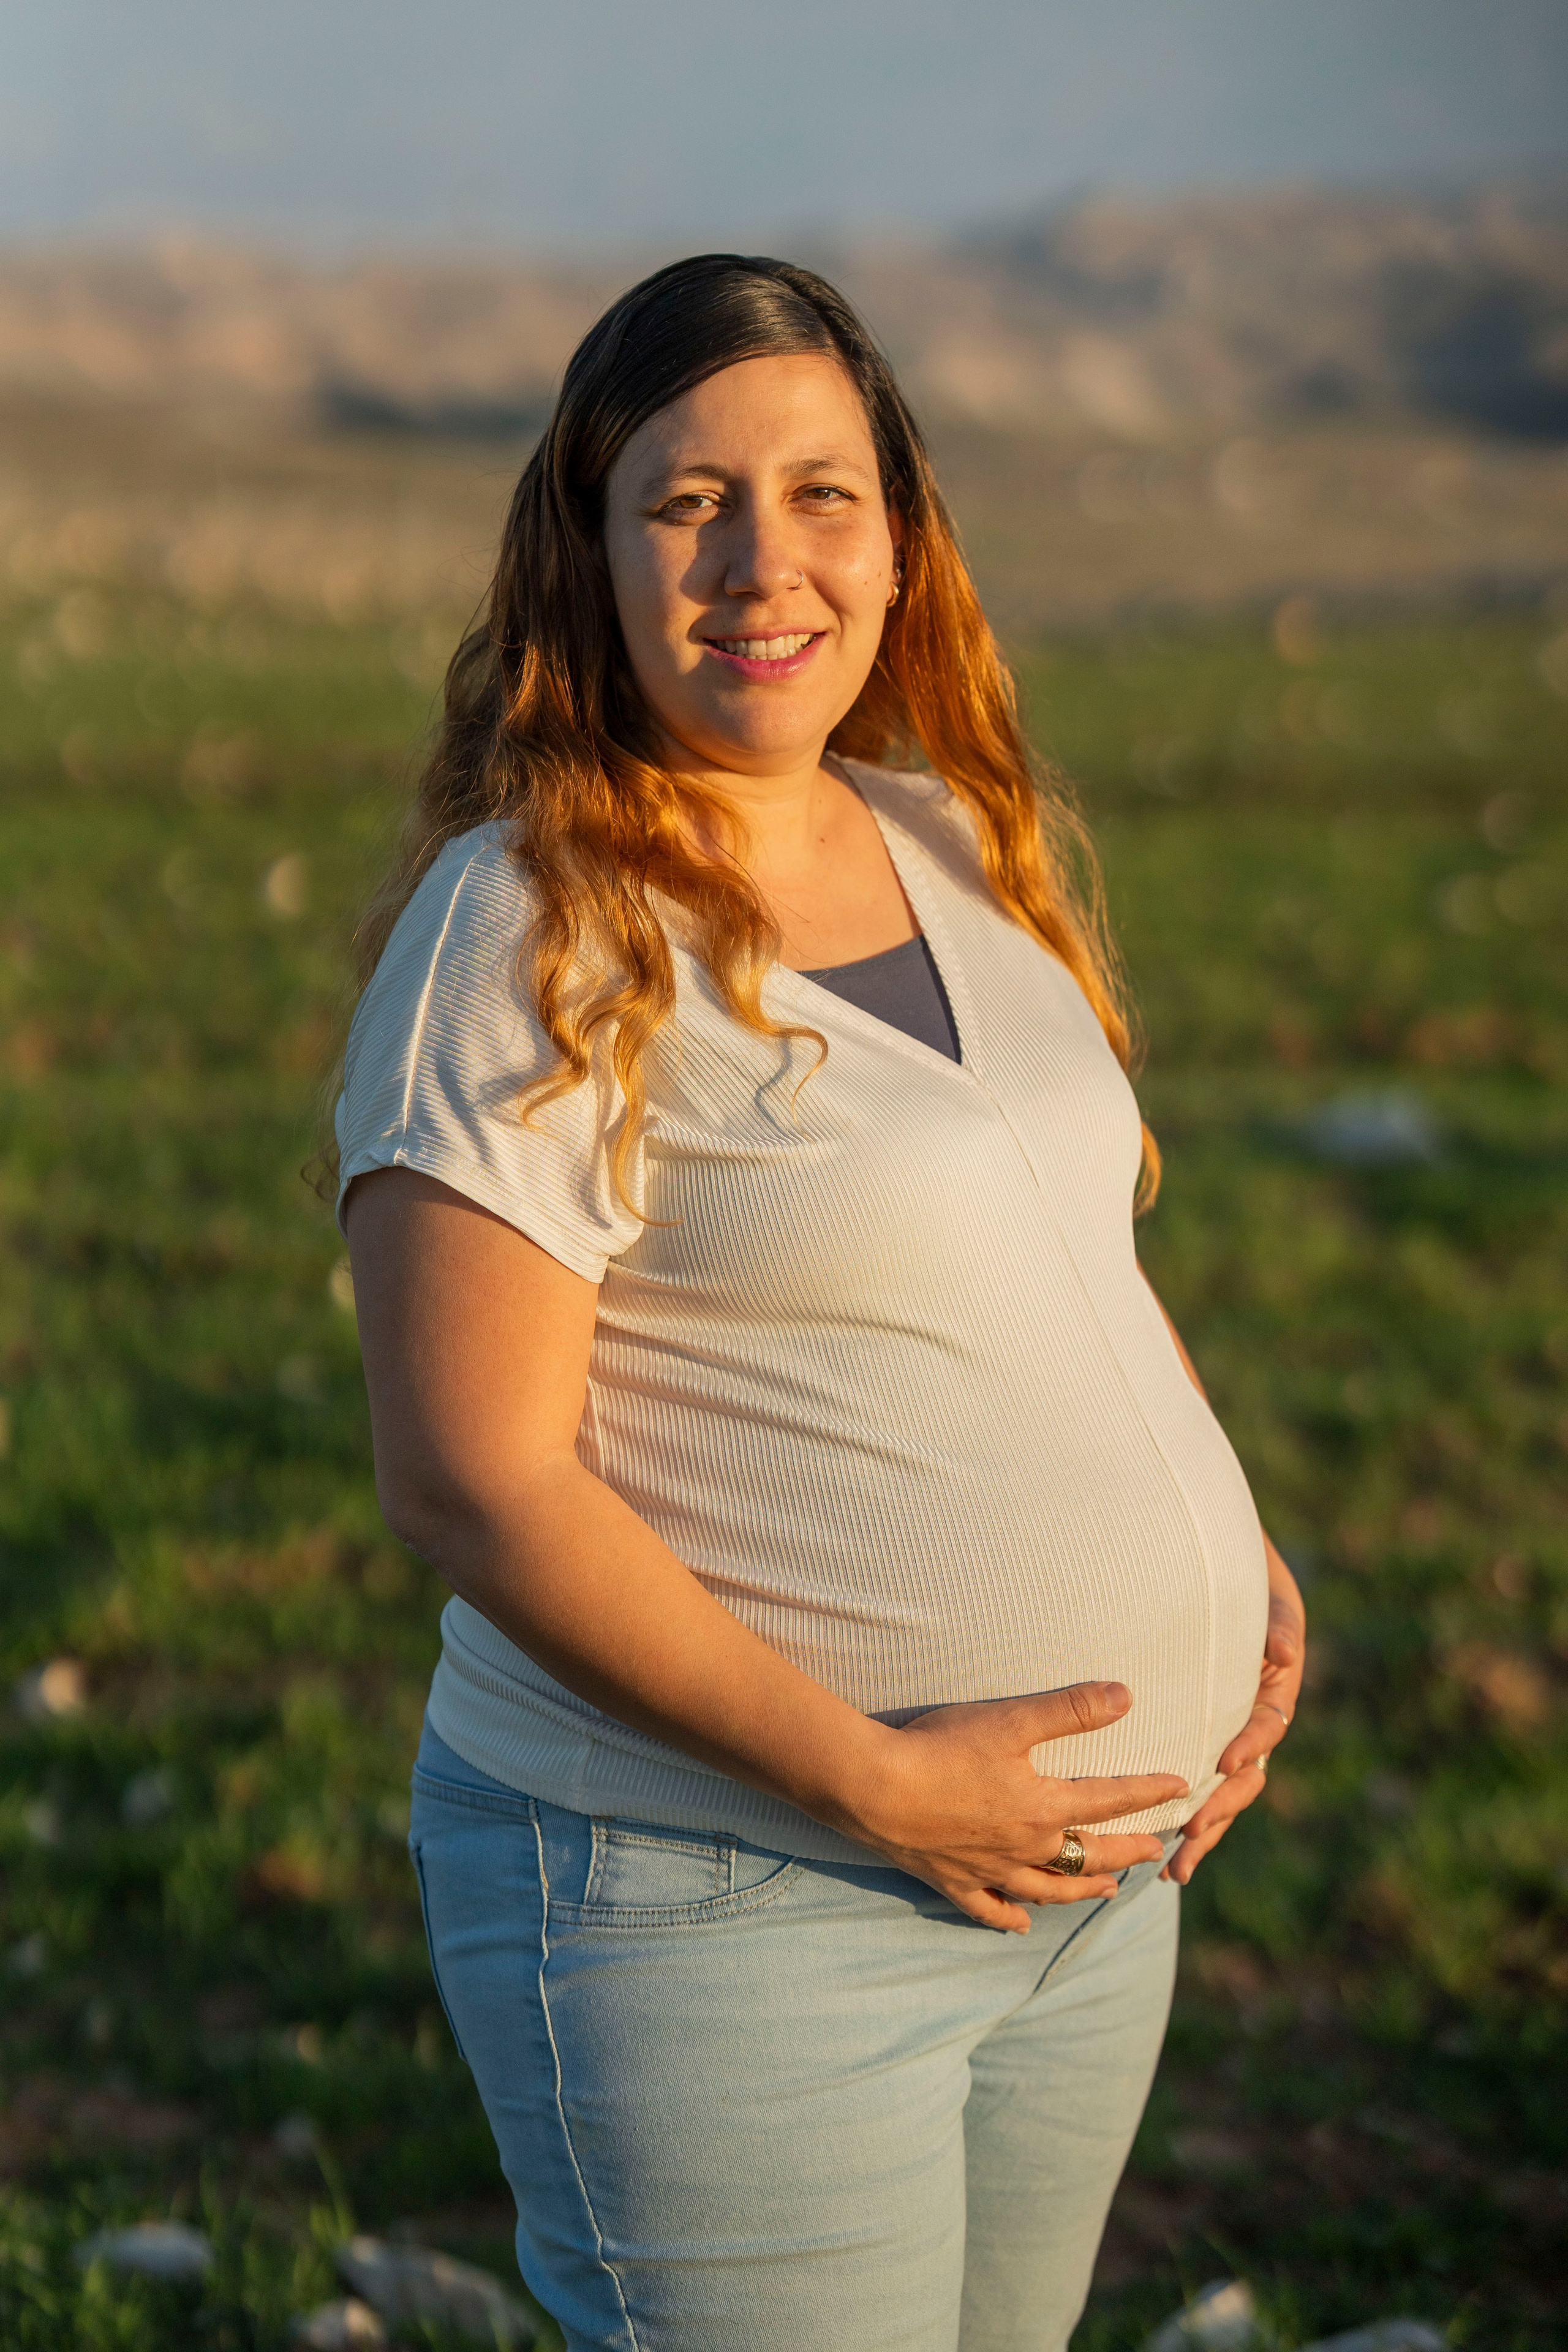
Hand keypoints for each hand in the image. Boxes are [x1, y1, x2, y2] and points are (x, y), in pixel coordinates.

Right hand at [849, 1681, 1188, 1933]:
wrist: (874, 1790)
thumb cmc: (941, 1749)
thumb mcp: (1010, 1720)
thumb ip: (1070, 1709)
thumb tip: (1127, 1696)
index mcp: (1044, 1807)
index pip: (1111, 1799)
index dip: (1149, 1791)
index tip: (1182, 1788)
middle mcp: (1025, 1848)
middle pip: (1089, 1854)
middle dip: (1126, 1852)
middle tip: (1155, 1853)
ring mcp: (990, 1871)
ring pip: (1049, 1889)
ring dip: (1083, 1889)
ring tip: (1108, 1892)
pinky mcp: (954, 1882)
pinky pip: (990, 1910)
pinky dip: (1010, 1918)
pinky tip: (1023, 1926)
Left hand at [1164, 1537, 1305, 1885]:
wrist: (1219, 1569)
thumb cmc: (1246, 1576)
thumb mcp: (1269, 1590)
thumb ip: (1277, 1620)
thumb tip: (1283, 1650)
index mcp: (1273, 1688)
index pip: (1267, 1724)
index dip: (1249, 1744)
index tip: (1225, 1762)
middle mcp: (1252, 1719)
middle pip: (1244, 1777)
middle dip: (1220, 1807)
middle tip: (1189, 1832)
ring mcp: (1226, 1735)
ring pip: (1219, 1793)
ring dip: (1201, 1830)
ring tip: (1175, 1867)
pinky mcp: (1198, 1741)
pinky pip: (1193, 1783)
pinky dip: (1178, 1814)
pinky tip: (1157, 1848)